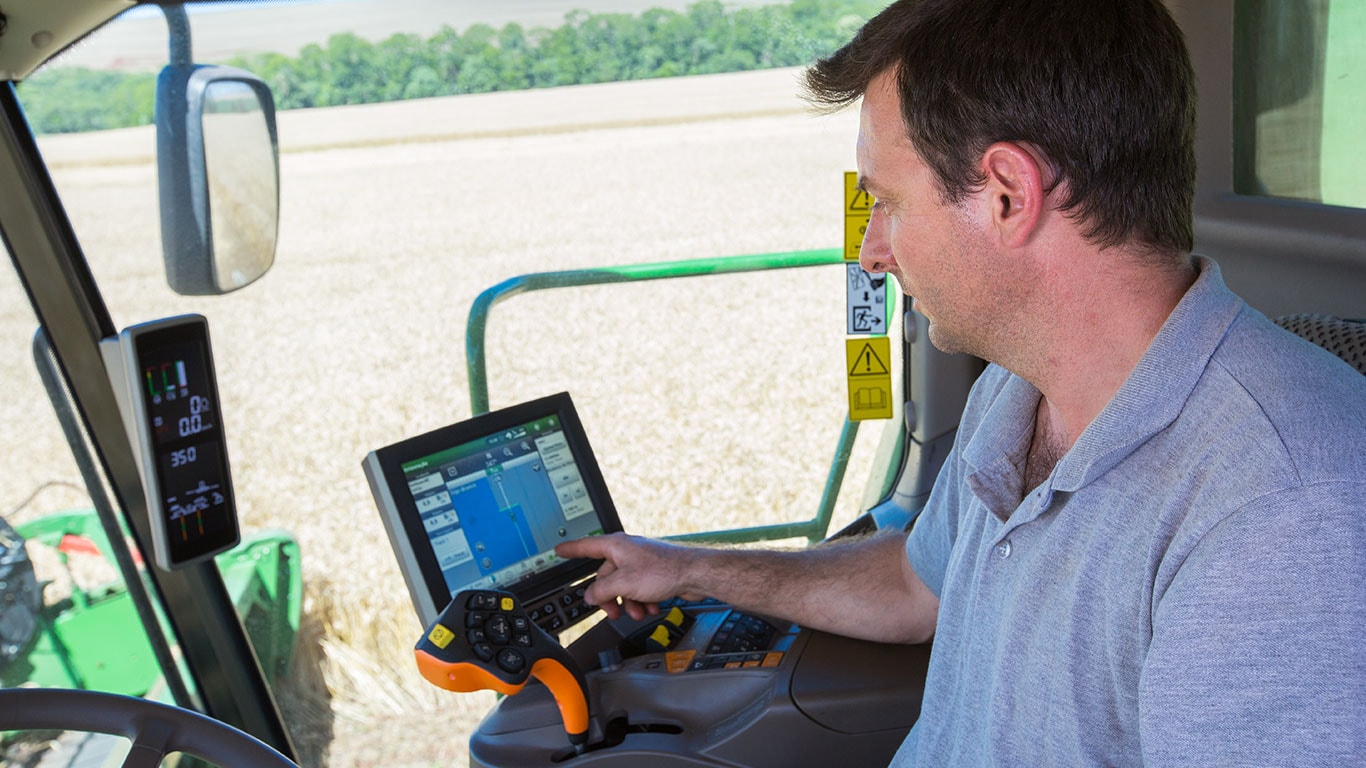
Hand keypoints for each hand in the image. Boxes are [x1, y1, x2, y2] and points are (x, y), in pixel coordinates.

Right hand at [555, 533, 702, 620]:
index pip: (586, 546)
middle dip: (610, 597)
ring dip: (628, 603)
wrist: (694, 574)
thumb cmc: (664, 571)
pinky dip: (642, 601)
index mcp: (616, 546)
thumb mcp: (624, 583)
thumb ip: (602, 590)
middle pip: (606, 576)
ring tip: (637, 612)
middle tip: (613, 611)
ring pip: (623, 586)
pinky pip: (638, 589)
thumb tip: (591, 596)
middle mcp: (627, 551)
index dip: (570, 550)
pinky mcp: (653, 574)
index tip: (559, 550)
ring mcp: (640, 562)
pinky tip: (650, 608)